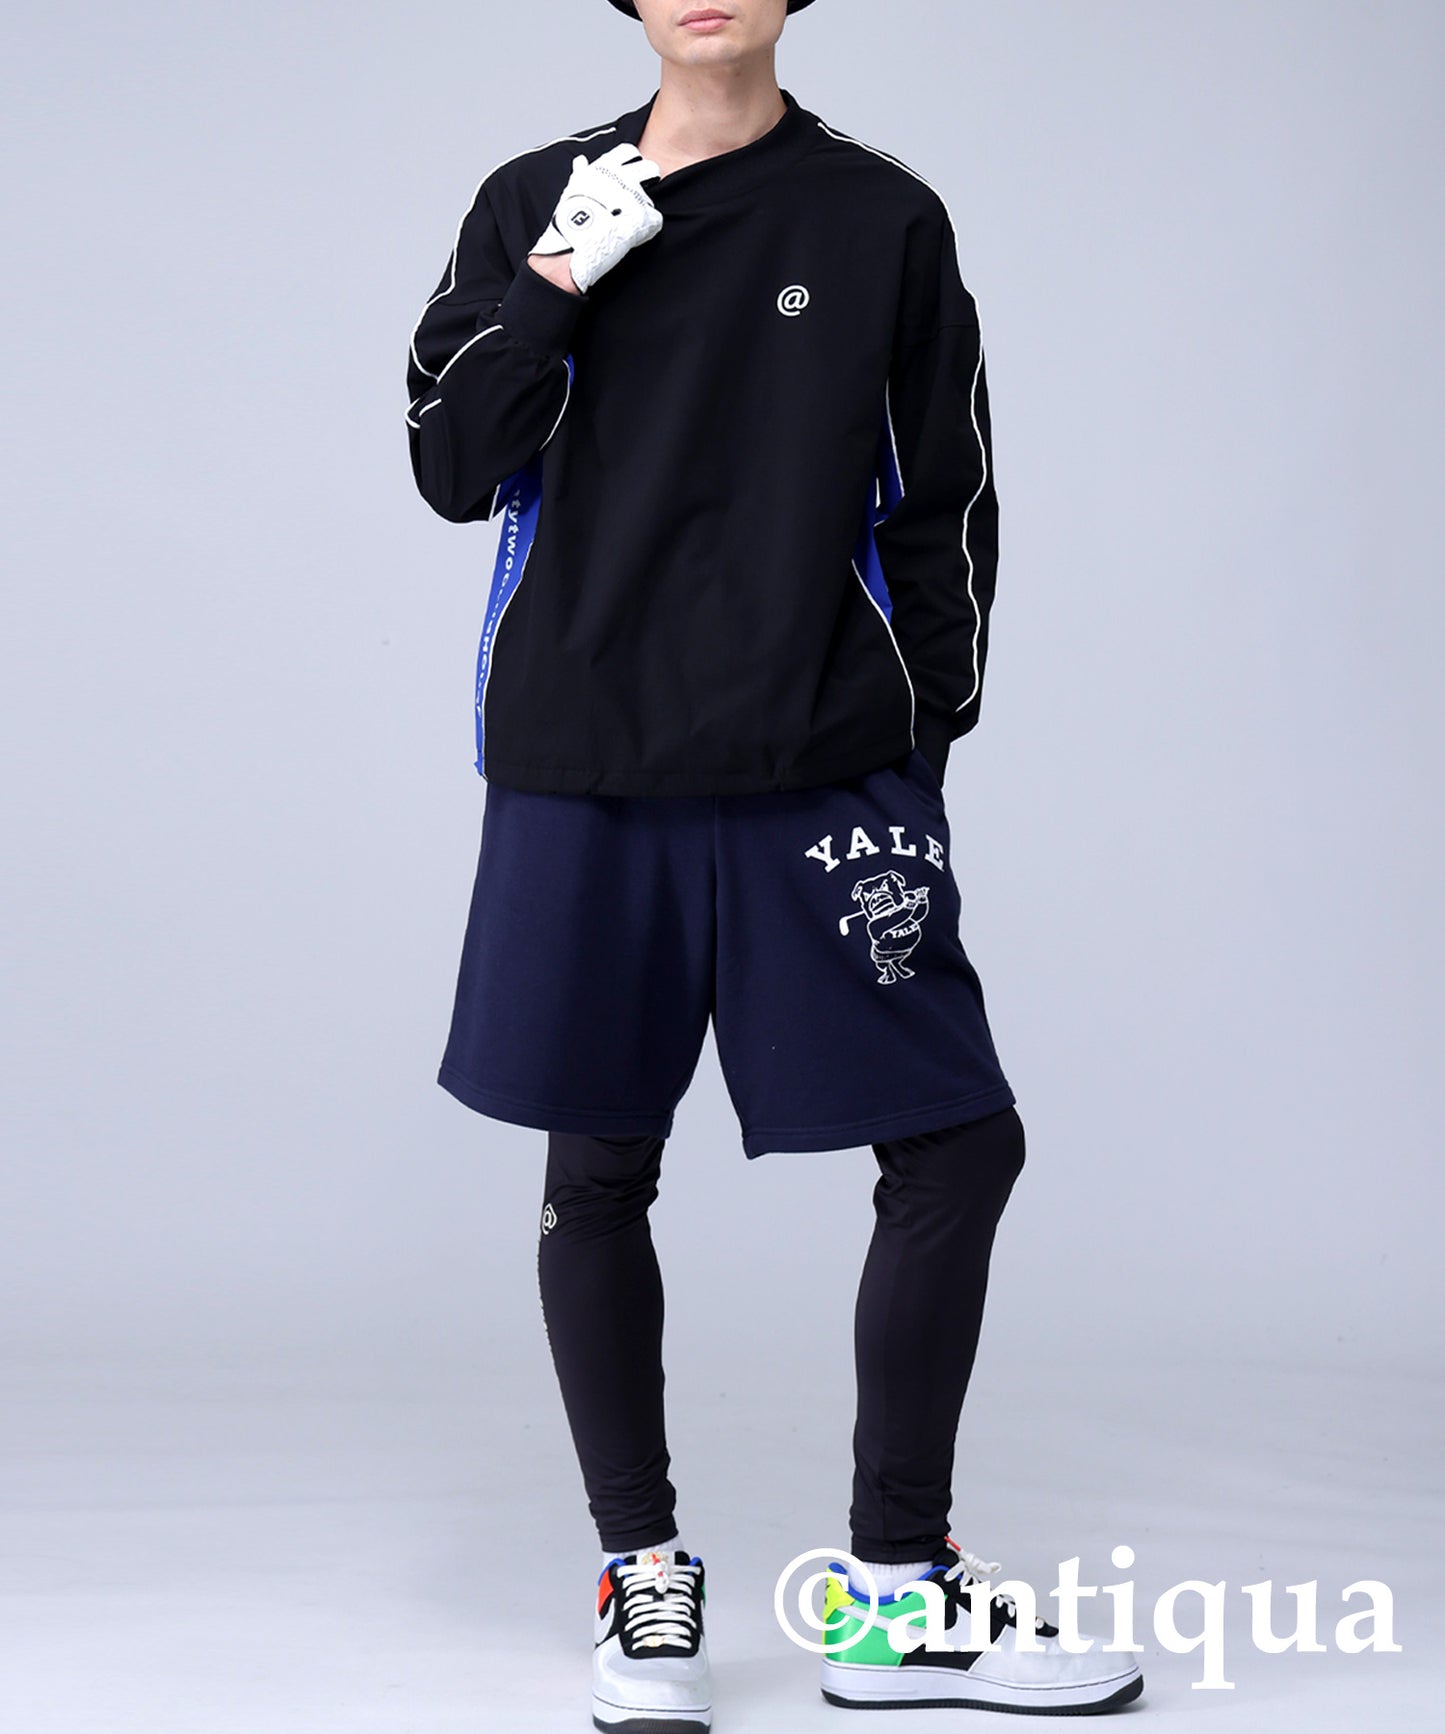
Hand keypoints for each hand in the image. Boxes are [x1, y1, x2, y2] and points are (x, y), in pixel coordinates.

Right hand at [528, 142, 663, 293]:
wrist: (572, 243)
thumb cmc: (569, 217)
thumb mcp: (573, 188)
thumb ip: (581, 173)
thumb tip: (581, 160)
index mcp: (605, 167)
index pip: (628, 151)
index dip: (633, 161)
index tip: (630, 171)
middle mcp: (623, 177)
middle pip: (649, 168)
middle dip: (649, 178)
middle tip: (641, 193)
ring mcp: (635, 196)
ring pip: (653, 196)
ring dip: (646, 206)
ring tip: (633, 219)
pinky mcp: (644, 218)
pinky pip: (655, 220)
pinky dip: (648, 227)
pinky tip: (636, 234)